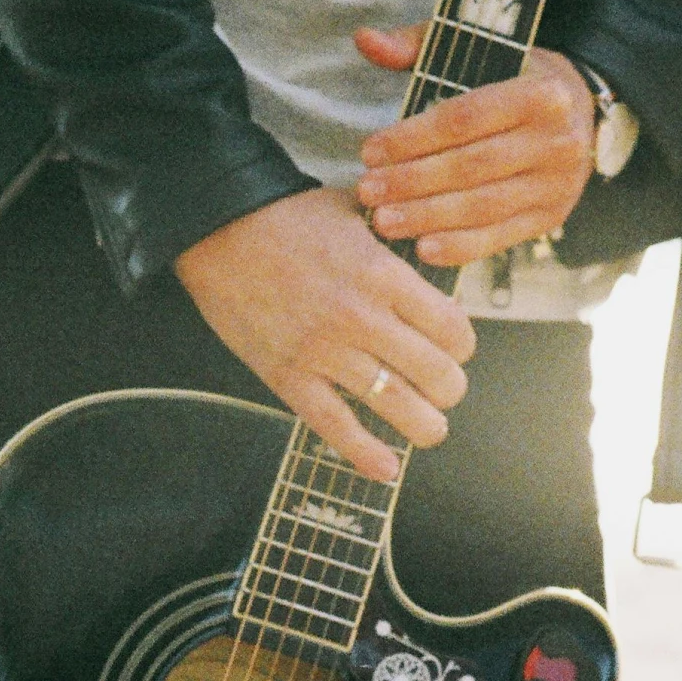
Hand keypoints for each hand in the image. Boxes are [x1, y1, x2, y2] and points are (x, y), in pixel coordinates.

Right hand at [173, 185, 474, 482]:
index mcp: (383, 275)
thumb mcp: (356, 211)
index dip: (462, 346)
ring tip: (429, 427)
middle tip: (444, 390)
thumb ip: (394, 237)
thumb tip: (426, 247)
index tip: (456, 349)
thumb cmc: (286, 217)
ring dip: (424, 426)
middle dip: (449, 389)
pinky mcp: (290, 378)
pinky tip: (386, 468)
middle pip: (436, 374)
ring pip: (397, 406)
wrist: (219, 228)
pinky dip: (366, 455)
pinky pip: (336, 428)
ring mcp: (325, 352)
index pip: (453, 330)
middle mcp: (362, 317)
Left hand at [353, 24, 594, 265]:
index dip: (414, 138)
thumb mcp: (479, 52)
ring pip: (482, 207)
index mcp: (540, 93)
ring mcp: (555, 184)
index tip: (371, 151)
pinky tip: (422, 248)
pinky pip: (498, 238)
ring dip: (427, 217)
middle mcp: (555, 141)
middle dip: (412, 181)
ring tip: (383, 221)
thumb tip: (364, 39)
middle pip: (471, 166)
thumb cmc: (515, 78)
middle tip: (367, 191)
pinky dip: (459, 247)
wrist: (579, 113)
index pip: (466, 118)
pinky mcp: (549, 217)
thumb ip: (419, 46)